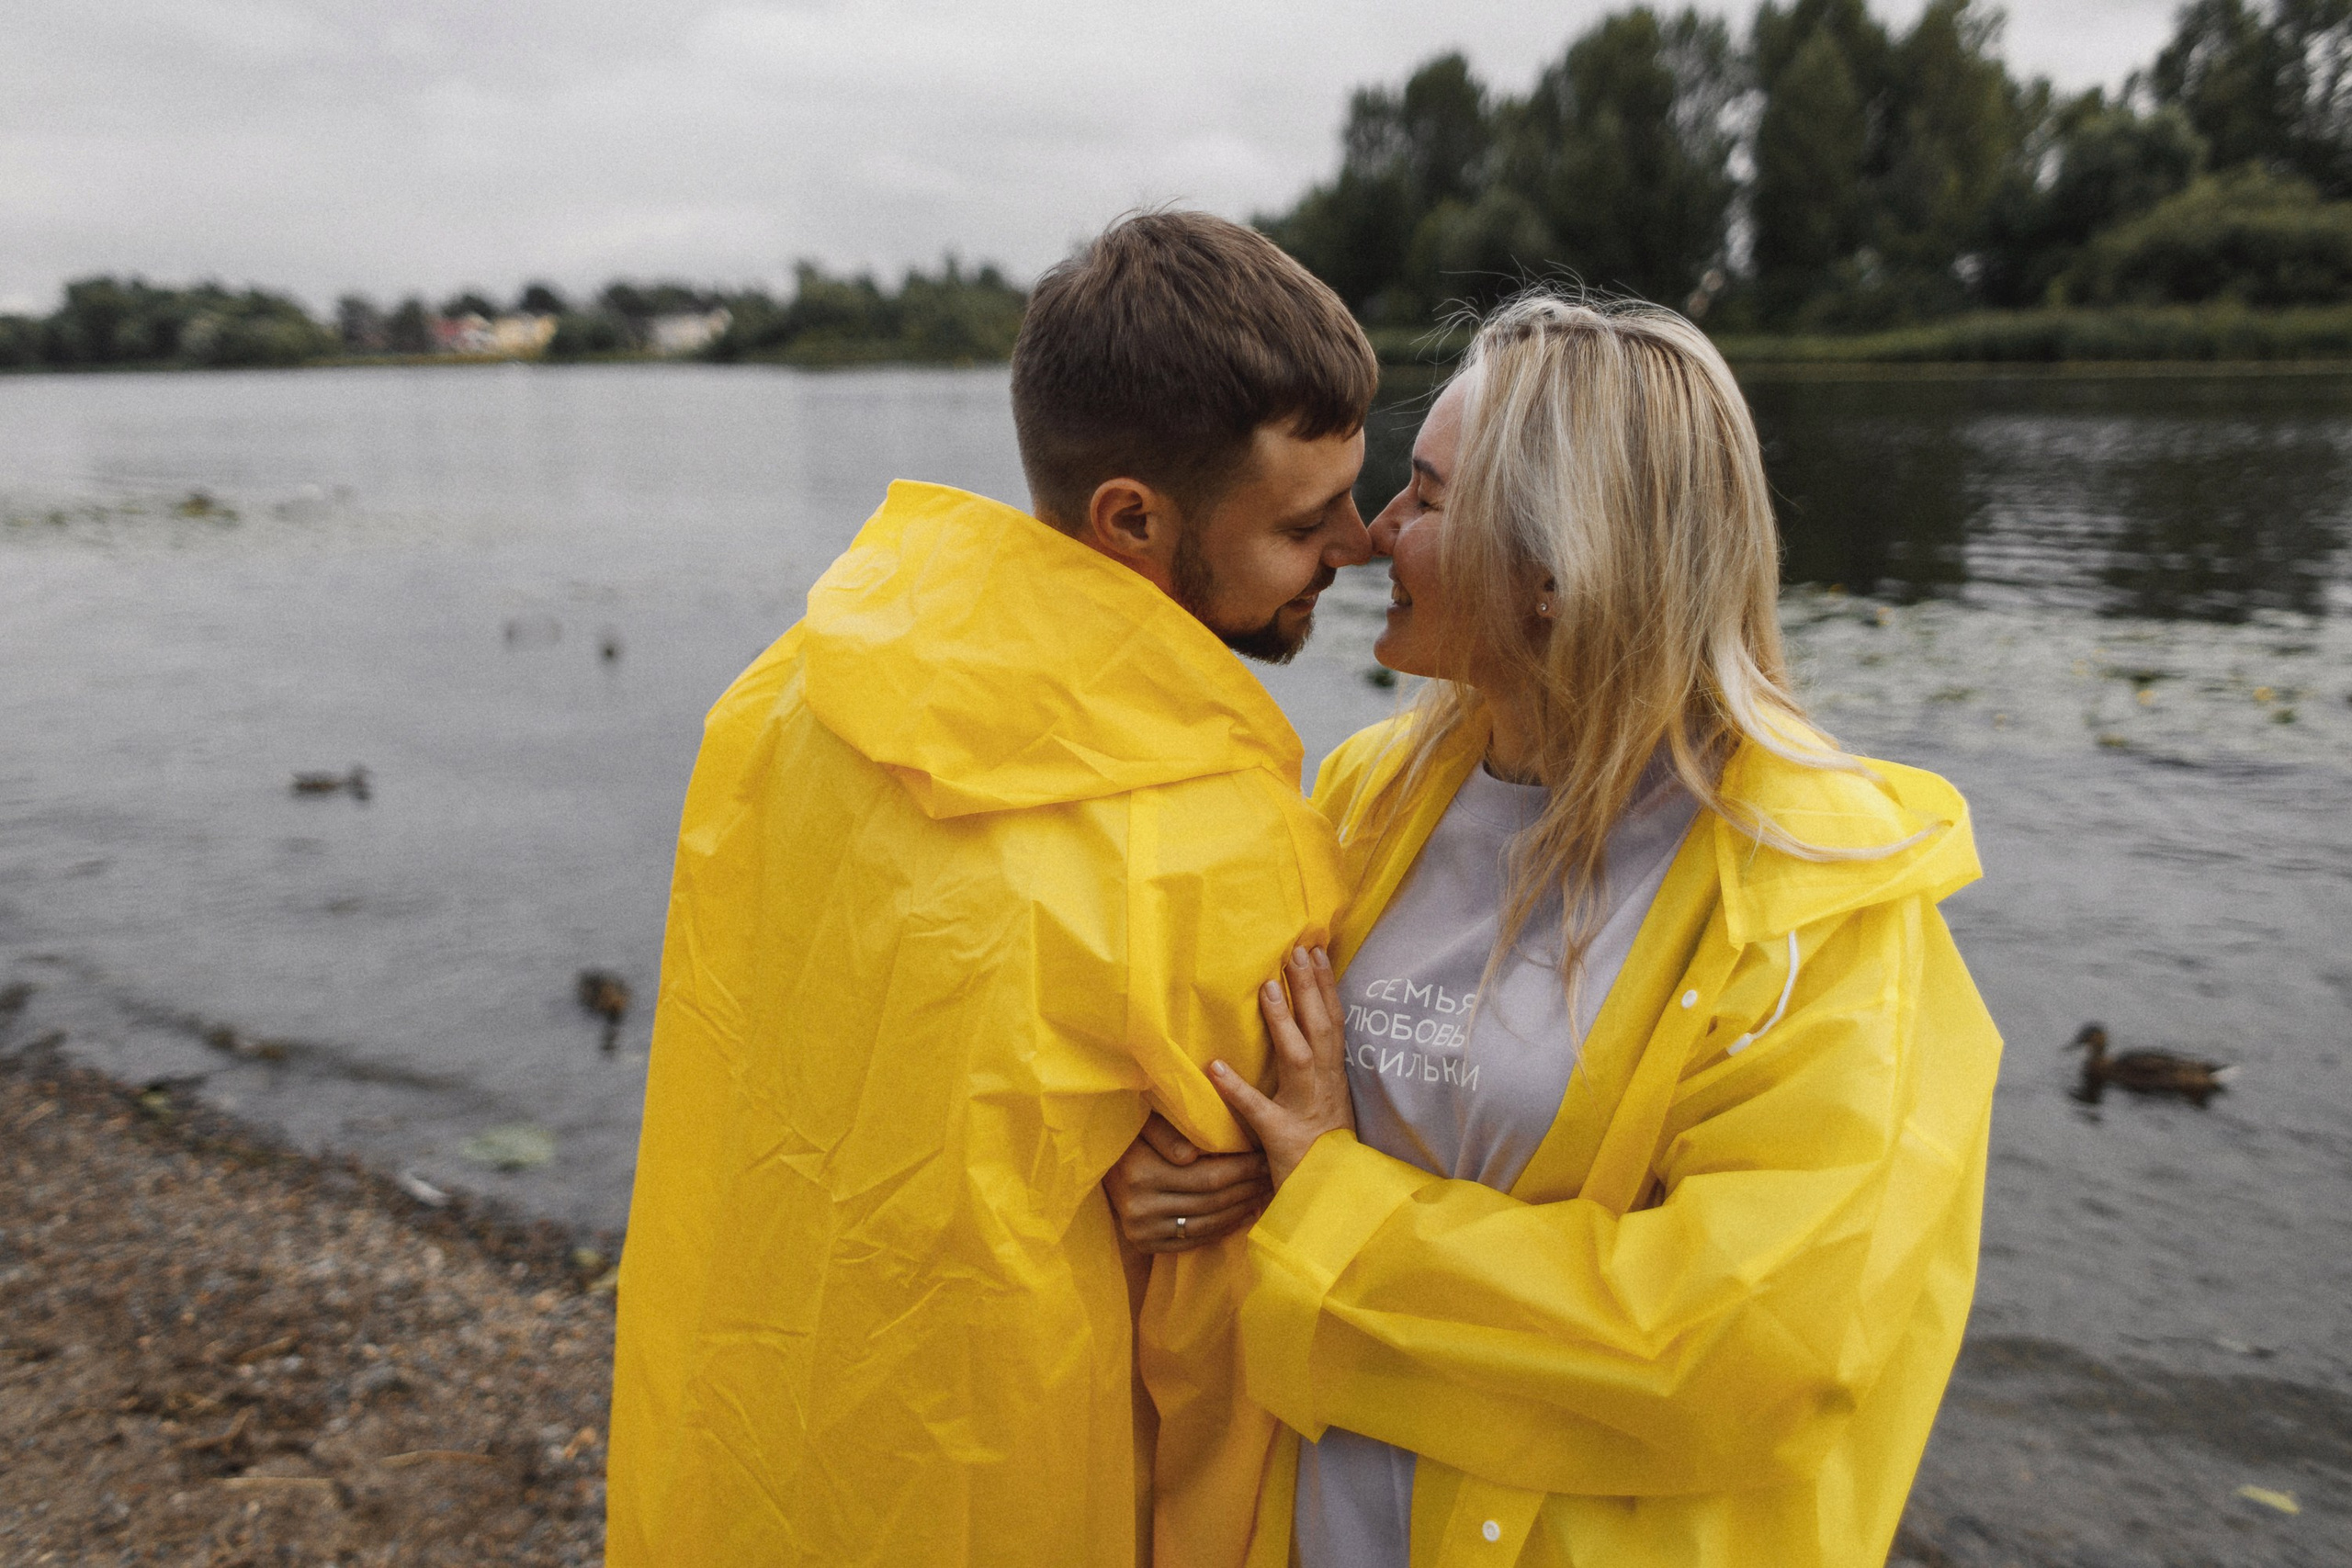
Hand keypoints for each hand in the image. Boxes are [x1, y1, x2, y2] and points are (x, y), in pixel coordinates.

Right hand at [1104, 1112, 1269, 1252]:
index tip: (1264, 1155)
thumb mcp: (1145, 1122)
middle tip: (1270, 1175)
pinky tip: (1242, 1215)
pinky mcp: (1145, 1243)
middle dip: (1247, 1187)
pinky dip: (1222, 1229)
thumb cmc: (1131, 1135)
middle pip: (1211, 1201)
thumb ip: (1167, 1133)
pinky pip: (1193, 1240)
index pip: (1208, 1176)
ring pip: (1206, 1223)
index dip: (1243, 1168)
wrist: (1099, 1165)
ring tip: (1262, 1193)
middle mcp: (1141, 1207)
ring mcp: (1142, 1230)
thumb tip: (1191, 1155)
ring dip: (1240, 1209)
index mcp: (1142, 1174)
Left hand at [1210, 946, 1354, 1189]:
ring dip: (1284, 1021)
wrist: (1337, 1201)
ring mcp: (1306, 1112)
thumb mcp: (1326, 1109)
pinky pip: (1258, 1111)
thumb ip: (1312, 1077)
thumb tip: (1297, 1040)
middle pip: (1322, 1029)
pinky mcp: (1283, 1138)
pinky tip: (1215, 1067)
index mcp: (1334, 1080)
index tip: (1315, 951)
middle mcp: (1325, 1089)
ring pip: (1299, 1059)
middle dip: (1311, 988)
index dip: (1326, 987)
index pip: (1333, 1023)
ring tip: (1266, 988)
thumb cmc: (1326, 1157)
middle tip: (1296, 950)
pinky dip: (1237, 1088)